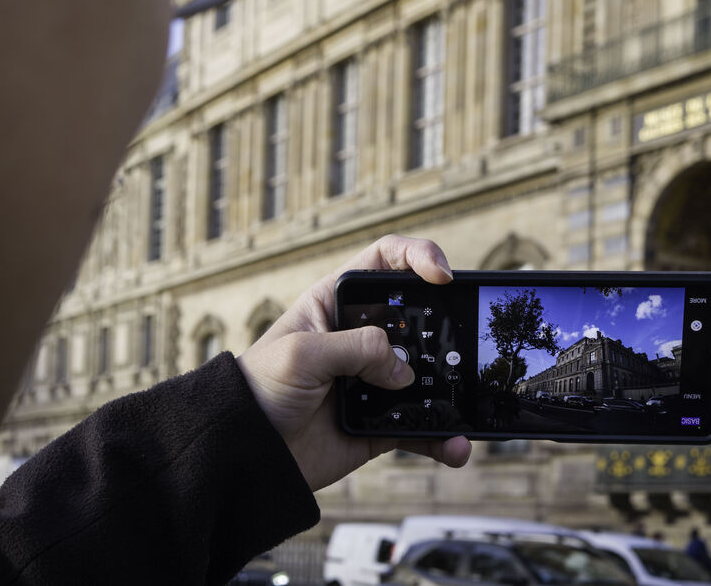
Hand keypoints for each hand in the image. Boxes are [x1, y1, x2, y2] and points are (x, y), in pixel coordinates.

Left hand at [236, 234, 472, 490]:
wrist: (245, 453)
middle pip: (418, 318)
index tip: (440, 274)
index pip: (385, 261)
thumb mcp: (302, 354)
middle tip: (459, 344)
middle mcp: (361, 337)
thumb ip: (357, 348)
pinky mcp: (381, 422)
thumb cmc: (260, 389)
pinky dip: (443, 437)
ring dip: (452, 388)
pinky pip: (423, 426)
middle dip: (445, 326)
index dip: (417, 256)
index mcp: (337, 303)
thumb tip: (404, 372)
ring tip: (465, 403)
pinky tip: (455, 446)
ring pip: (427, 375)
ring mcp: (374, 380)